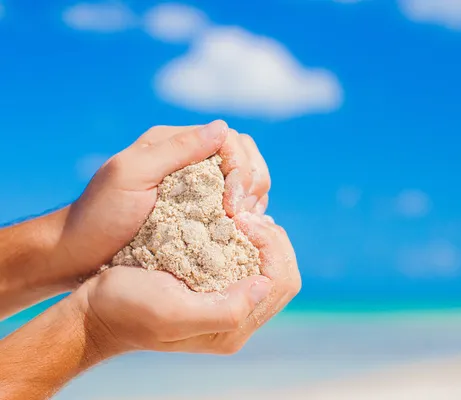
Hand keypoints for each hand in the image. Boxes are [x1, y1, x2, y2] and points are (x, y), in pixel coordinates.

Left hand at [54, 121, 270, 282]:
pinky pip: (236, 207)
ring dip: (253, 200)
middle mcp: (189, 161)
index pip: (229, 141)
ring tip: (242, 224)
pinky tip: (239, 231)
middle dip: (253, 182)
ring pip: (246, 182)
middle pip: (245, 158)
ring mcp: (197, 188)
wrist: (80, 253)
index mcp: (173, 144)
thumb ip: (175, 149)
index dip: (241, 168)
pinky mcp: (200, 214)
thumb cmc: (100, 214)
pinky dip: (246, 216)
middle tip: (241, 215)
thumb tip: (222, 129)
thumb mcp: (130, 174)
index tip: (232, 203)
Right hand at [74, 212, 299, 354]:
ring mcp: (227, 301)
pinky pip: (249, 260)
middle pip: (283, 274)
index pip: (281, 281)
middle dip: (273, 239)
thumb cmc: (128, 308)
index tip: (243, 220)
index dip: (273, 246)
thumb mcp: (172, 314)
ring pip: (269, 265)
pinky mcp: (216, 286)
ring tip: (240, 216)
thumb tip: (264, 285)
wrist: (96, 309)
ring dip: (262, 237)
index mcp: (232, 327)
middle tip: (245, 214)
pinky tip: (231, 223)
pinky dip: (248, 239)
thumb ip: (225, 309)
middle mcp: (237, 318)